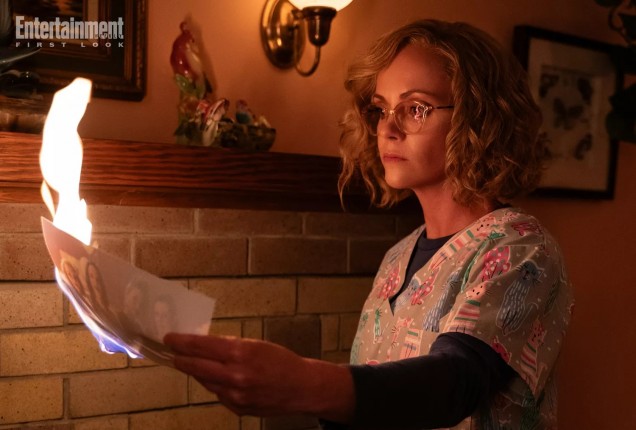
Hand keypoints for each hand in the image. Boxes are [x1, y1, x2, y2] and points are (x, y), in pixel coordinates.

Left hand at [164, 333, 354, 419]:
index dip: (182, 342)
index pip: (202, 346)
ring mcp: (235, 395)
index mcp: (240, 354)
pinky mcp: (238, 409)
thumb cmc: (281, 361)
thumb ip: (231, 347)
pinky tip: (221, 378)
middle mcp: (235, 376)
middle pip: (196, 367)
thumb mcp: (256, 345)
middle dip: (181, 359)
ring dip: (198, 372)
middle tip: (171, 353)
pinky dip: (217, 385)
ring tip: (193, 363)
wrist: (301, 388)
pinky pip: (219, 394)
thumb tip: (206, 346)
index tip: (169, 338)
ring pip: (206, 382)